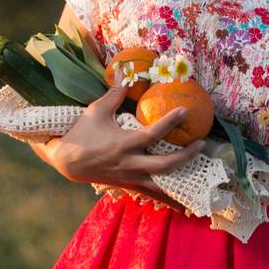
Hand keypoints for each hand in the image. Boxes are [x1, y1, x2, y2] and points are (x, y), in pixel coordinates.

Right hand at [40, 83, 201, 199]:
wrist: (67, 161)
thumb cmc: (82, 133)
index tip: (185, 111)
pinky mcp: (128, 184)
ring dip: (181, 178)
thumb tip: (125, 72)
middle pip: (166, 164)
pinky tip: (182, 197)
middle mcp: (130, 163)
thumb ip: (114, 93)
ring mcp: (130, 177)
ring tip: (198, 171)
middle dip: (187, 155)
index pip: (153, 133)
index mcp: (124, 144)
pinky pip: (152, 190)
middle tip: (202, 144)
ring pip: (161, 183)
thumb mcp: (96, 111)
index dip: (171, 122)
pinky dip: (167, 194)